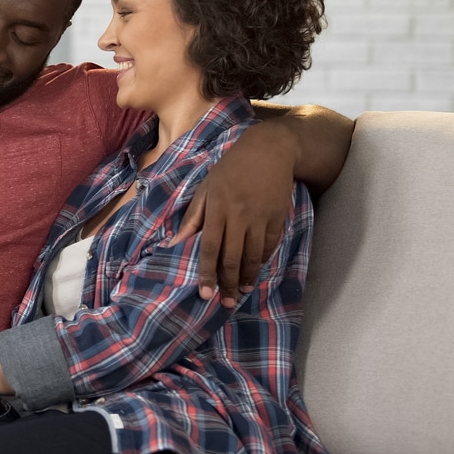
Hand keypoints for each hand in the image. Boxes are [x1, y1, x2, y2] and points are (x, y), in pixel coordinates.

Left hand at [168, 122, 293, 307]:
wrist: (268, 150)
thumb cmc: (230, 169)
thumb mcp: (206, 187)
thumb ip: (193, 216)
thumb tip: (176, 242)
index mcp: (216, 208)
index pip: (209, 248)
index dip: (207, 272)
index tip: (205, 293)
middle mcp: (238, 216)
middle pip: (232, 257)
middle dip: (228, 283)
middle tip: (226, 303)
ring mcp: (260, 218)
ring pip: (253, 256)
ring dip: (248, 277)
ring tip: (242, 291)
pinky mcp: (277, 218)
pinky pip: (270, 246)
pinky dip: (262, 261)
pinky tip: (256, 270)